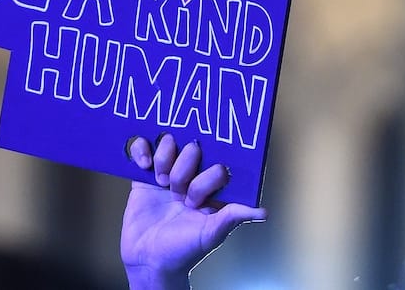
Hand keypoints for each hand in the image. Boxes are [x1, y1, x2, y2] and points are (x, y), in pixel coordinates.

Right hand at [121, 134, 265, 289]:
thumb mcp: (210, 235)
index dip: (206, 179)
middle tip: (176, 191)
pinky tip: (144, 165)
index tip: (193, 200)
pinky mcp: (144, 176)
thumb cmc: (182, 252)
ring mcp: (167, 174)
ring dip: (164, 159)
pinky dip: (141, 149)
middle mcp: (191, 178)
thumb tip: (262, 211)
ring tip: (159, 181)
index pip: (216, 165)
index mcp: (211, 190)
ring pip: (169, 143)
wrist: (147, 261)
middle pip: (192, 150)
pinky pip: (143, 147)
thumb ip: (233, 217)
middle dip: (183, 169)